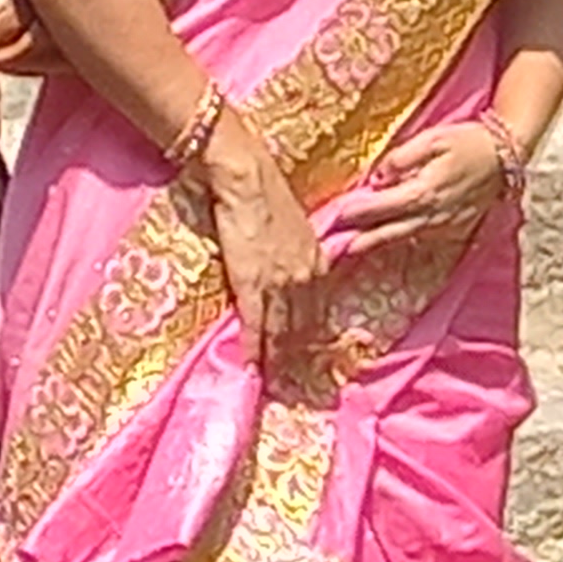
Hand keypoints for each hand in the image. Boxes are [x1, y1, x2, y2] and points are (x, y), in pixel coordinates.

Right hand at [204, 119, 330, 364]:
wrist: (245, 175)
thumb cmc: (264, 192)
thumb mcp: (292, 226)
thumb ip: (294, 252)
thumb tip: (284, 266)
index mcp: (316, 264)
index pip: (318, 311)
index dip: (313, 339)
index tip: (315, 362)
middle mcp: (306, 278)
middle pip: (303, 328)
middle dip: (299, 358)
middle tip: (296, 386)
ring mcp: (281, 283)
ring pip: (282, 331)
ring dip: (277, 360)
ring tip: (273, 385)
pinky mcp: (253, 282)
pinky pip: (256, 323)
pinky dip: (254, 347)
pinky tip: (252, 366)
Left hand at [312, 118, 511, 266]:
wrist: (506, 156)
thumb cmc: (467, 142)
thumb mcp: (432, 139)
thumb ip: (402, 158)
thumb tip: (379, 176)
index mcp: (425, 191)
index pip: (383, 206)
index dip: (358, 211)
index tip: (336, 215)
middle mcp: (434, 214)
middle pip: (391, 231)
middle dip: (363, 239)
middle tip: (335, 248)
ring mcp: (446, 224)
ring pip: (406, 237)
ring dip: (380, 242)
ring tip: (355, 248)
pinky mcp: (455, 227)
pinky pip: (424, 237)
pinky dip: (404, 239)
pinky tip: (390, 239)